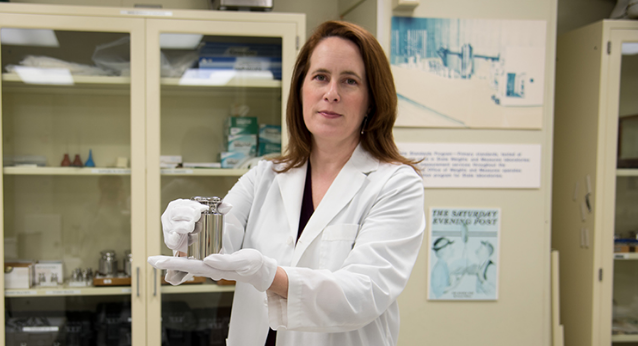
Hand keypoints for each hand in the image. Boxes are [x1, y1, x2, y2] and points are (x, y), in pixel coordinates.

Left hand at [148, 249, 276, 290]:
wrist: (258, 269)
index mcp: (213, 268)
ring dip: (173, 261)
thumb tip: (208, 259)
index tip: (157, 261)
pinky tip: (180, 255)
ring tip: (158, 259)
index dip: (172, 263)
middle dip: (167, 263)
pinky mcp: (214, 262)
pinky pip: (196, 260)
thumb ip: (225, 261)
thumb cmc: (251, 265)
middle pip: (184, 266)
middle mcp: (209, 268)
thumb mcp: (242, 261)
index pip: (188, 265)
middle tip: (150, 260)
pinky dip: (185, 257)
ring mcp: (211, 266)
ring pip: (188, 263)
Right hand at [161, 199, 231, 252]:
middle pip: (177, 212)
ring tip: (191, 227)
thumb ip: (218, 209)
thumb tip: (229, 206)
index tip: (203, 209)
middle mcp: (170, 215)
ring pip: (174, 225)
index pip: (184, 204)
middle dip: (188, 214)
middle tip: (197, 217)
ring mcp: (168, 227)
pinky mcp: (169, 240)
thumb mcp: (207, 214)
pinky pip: (170, 238)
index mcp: (178, 205)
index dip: (194, 206)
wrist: (192, 239)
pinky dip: (173, 237)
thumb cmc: (198, 223)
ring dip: (183, 226)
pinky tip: (177, 236)